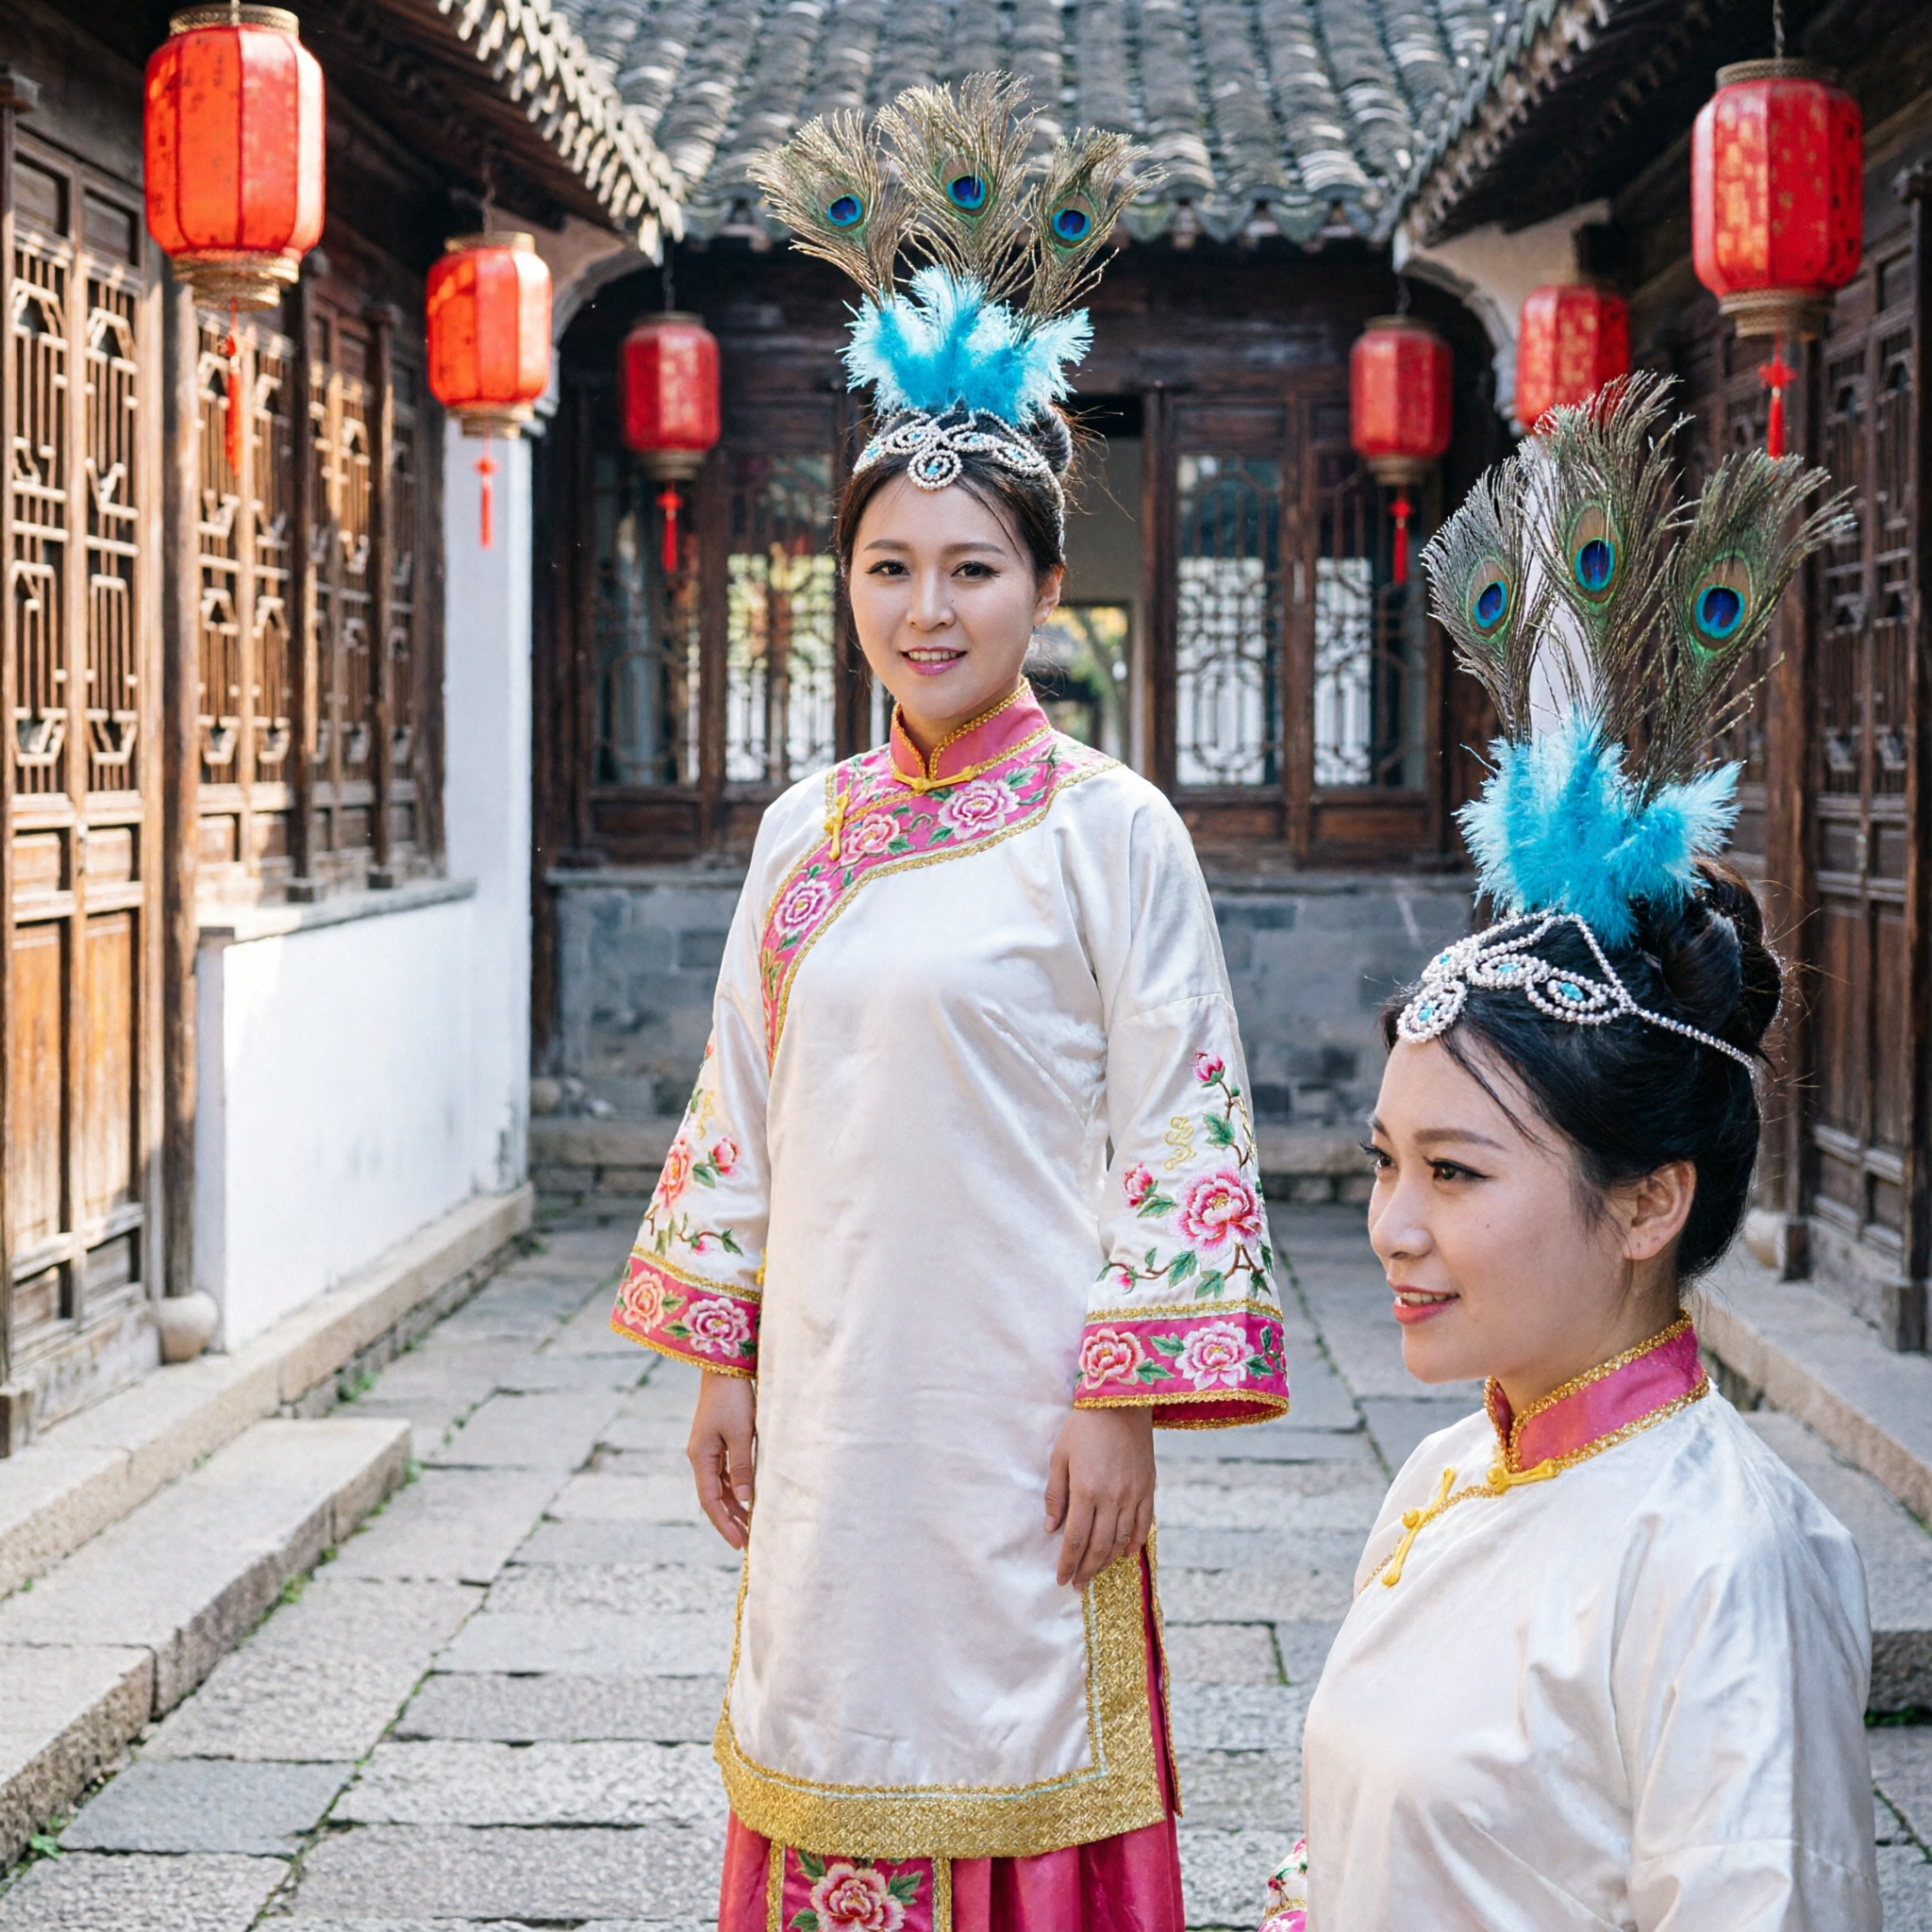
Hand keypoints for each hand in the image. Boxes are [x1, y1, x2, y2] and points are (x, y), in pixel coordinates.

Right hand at [689, 1371, 756, 1548]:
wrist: (726, 1367)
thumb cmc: (734, 1398)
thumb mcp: (741, 1433)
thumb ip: (743, 1466)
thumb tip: (746, 1499)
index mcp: (701, 1457)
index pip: (710, 1500)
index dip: (724, 1524)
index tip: (738, 1544)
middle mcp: (701, 1456)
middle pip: (713, 1497)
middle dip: (729, 1521)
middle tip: (747, 1543)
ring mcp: (708, 1449)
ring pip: (720, 1487)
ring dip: (734, 1507)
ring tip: (750, 1527)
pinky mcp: (717, 1441)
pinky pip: (725, 1474)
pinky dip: (736, 1489)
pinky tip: (748, 1500)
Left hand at [1045, 1406, 1155, 1588]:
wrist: (1121, 1402)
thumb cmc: (1083, 1427)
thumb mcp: (1059, 1456)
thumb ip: (1056, 1495)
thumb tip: (1050, 1529)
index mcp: (1085, 1490)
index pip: (1074, 1539)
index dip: (1067, 1564)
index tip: (1061, 1580)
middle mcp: (1111, 1497)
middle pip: (1098, 1546)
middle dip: (1086, 1570)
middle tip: (1077, 1584)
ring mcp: (1133, 1494)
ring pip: (1120, 1541)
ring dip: (1106, 1562)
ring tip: (1095, 1572)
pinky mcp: (1148, 1488)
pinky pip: (1143, 1524)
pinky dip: (1133, 1543)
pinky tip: (1123, 1554)